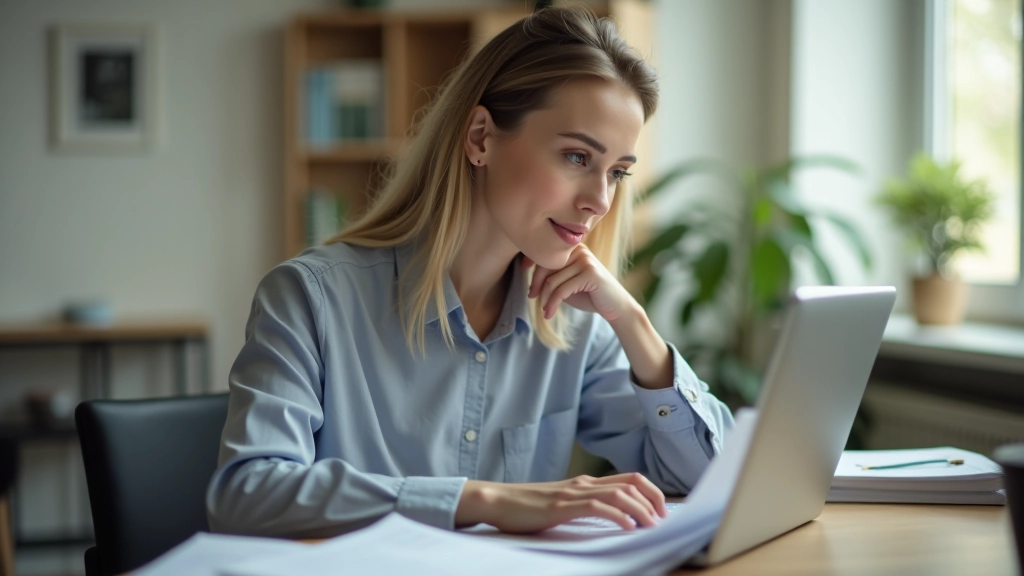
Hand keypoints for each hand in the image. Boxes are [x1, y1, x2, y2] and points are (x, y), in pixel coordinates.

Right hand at [455, 473, 667, 533]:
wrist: (497, 501)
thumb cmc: (527, 507)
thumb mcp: (562, 505)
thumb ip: (584, 508)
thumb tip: (611, 520)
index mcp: (585, 482)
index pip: (630, 479)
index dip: (652, 492)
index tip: (661, 512)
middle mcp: (584, 483)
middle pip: (632, 482)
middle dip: (655, 500)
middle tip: (664, 521)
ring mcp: (573, 493)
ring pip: (619, 493)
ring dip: (641, 509)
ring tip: (652, 526)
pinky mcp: (562, 506)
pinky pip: (598, 507)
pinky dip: (618, 516)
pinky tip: (628, 527)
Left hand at [523, 245, 634, 322]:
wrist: (614, 307)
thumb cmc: (588, 294)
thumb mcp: (566, 283)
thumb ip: (552, 275)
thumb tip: (528, 270)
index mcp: (573, 249)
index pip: (545, 253)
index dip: (532, 263)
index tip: (524, 272)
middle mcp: (579, 250)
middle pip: (546, 265)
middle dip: (536, 283)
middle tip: (532, 296)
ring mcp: (585, 260)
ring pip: (552, 280)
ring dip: (545, 298)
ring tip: (545, 310)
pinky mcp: (590, 273)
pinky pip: (562, 289)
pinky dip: (552, 303)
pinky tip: (549, 313)